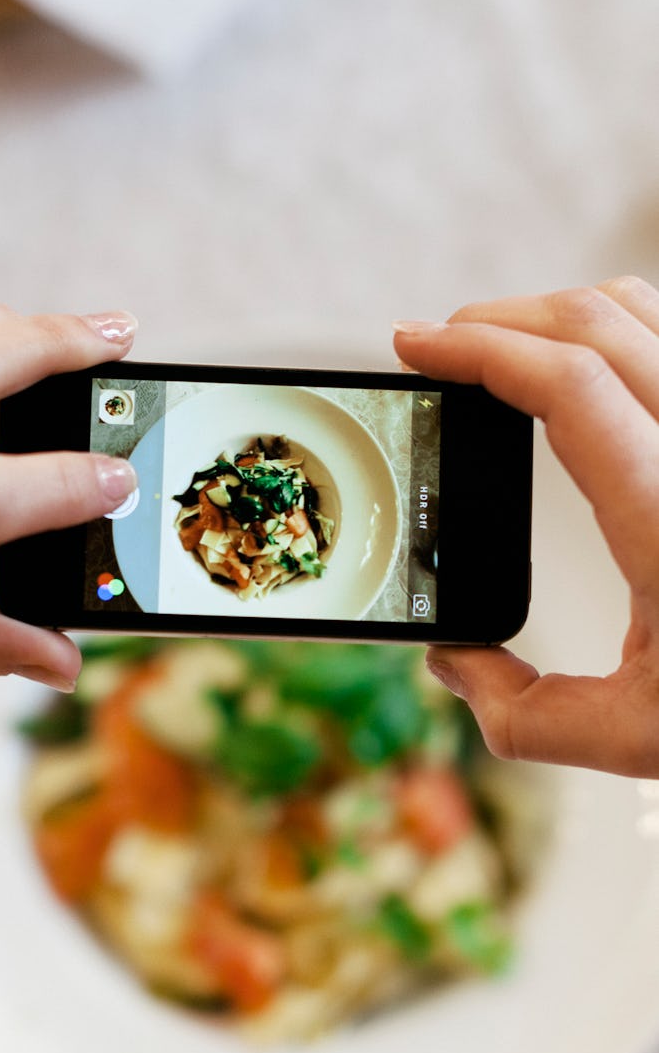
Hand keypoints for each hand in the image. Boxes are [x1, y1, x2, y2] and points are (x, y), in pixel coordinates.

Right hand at [394, 276, 658, 776]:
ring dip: (556, 317)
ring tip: (495, 354)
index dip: (481, 350)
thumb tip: (454, 660)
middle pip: (598, 324)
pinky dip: (607, 333)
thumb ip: (523, 713)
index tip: (416, 345)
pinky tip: (571, 373)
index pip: (572, 386)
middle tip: (438, 347)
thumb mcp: (635, 739)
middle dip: (500, 319)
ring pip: (642, 313)